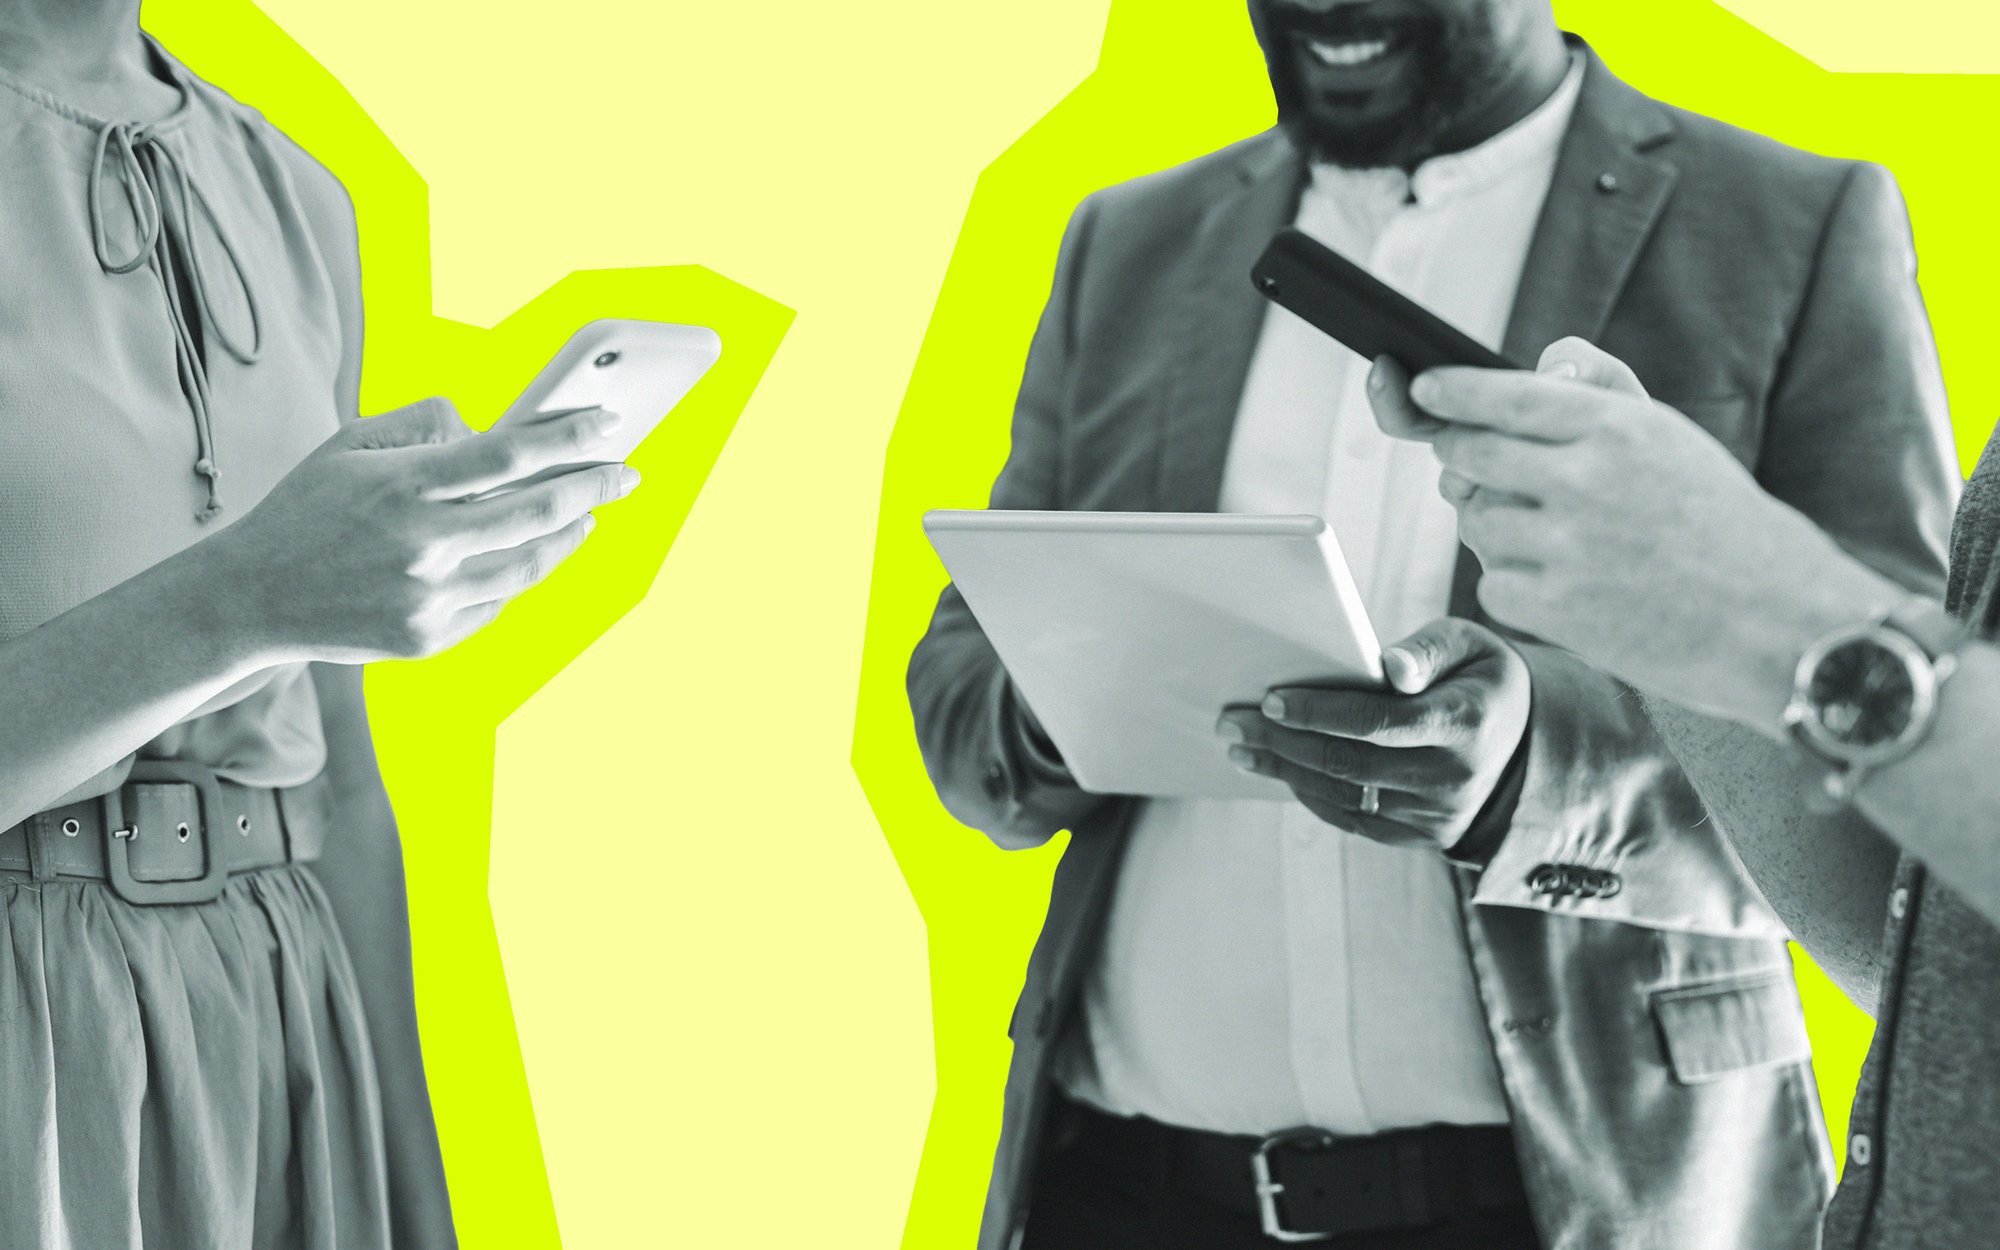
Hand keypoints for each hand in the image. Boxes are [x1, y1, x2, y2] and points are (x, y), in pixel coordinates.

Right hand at [205, 397, 637, 664]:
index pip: (510, 455)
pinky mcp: (429, 638)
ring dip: (568, 537)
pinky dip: (515, 575)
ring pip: (529, 566)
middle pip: (536, 514)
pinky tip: (524, 555)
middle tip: (627, 475)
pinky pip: (496, 602)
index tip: (609, 426)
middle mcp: (423, 545)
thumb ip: (425, 426)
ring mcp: (428, 598)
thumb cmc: (308, 507)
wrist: (251, 597)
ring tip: (587, 516)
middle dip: (594, 490)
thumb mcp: (352, 444)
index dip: (568, 439)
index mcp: (404, 485)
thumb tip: (495, 431)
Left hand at [1216, 617, 1530, 849]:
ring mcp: (1437, 815)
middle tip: (1231, 720)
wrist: (1524, 746)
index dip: (1319, 713)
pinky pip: (1354, 819)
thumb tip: (1389, 666)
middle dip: (1281, 741)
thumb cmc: (1479, 679)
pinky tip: (1277, 768)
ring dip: (1283, 769)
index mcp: (1466, 722)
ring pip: (1343, 795)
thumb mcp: (1469, 646)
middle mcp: (1453, 777)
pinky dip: (1309, 794)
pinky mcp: (1424, 836)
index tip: (1271, 699)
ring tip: (1239, 744)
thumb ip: (1427, 649)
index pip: (1379, 722)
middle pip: (1348, 762)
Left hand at [1367, 339, 1901, 729]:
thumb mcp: (1674, 438)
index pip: (1505, 395)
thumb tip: (1544, 359)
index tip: (1422, 388)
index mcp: (1618, 428)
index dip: (1451, 392)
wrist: (1780, 624)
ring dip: (1493, 525)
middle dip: (1461, 457)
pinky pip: (1492, 582)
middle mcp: (1587, 480)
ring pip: (1475, 521)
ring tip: (1555, 538)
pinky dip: (1514, 584)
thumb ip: (1604, 391)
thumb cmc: (1724, 527)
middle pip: (1470, 453)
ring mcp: (1568, 548)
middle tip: (1473, 468)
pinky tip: (1566, 585)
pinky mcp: (1558, 610)